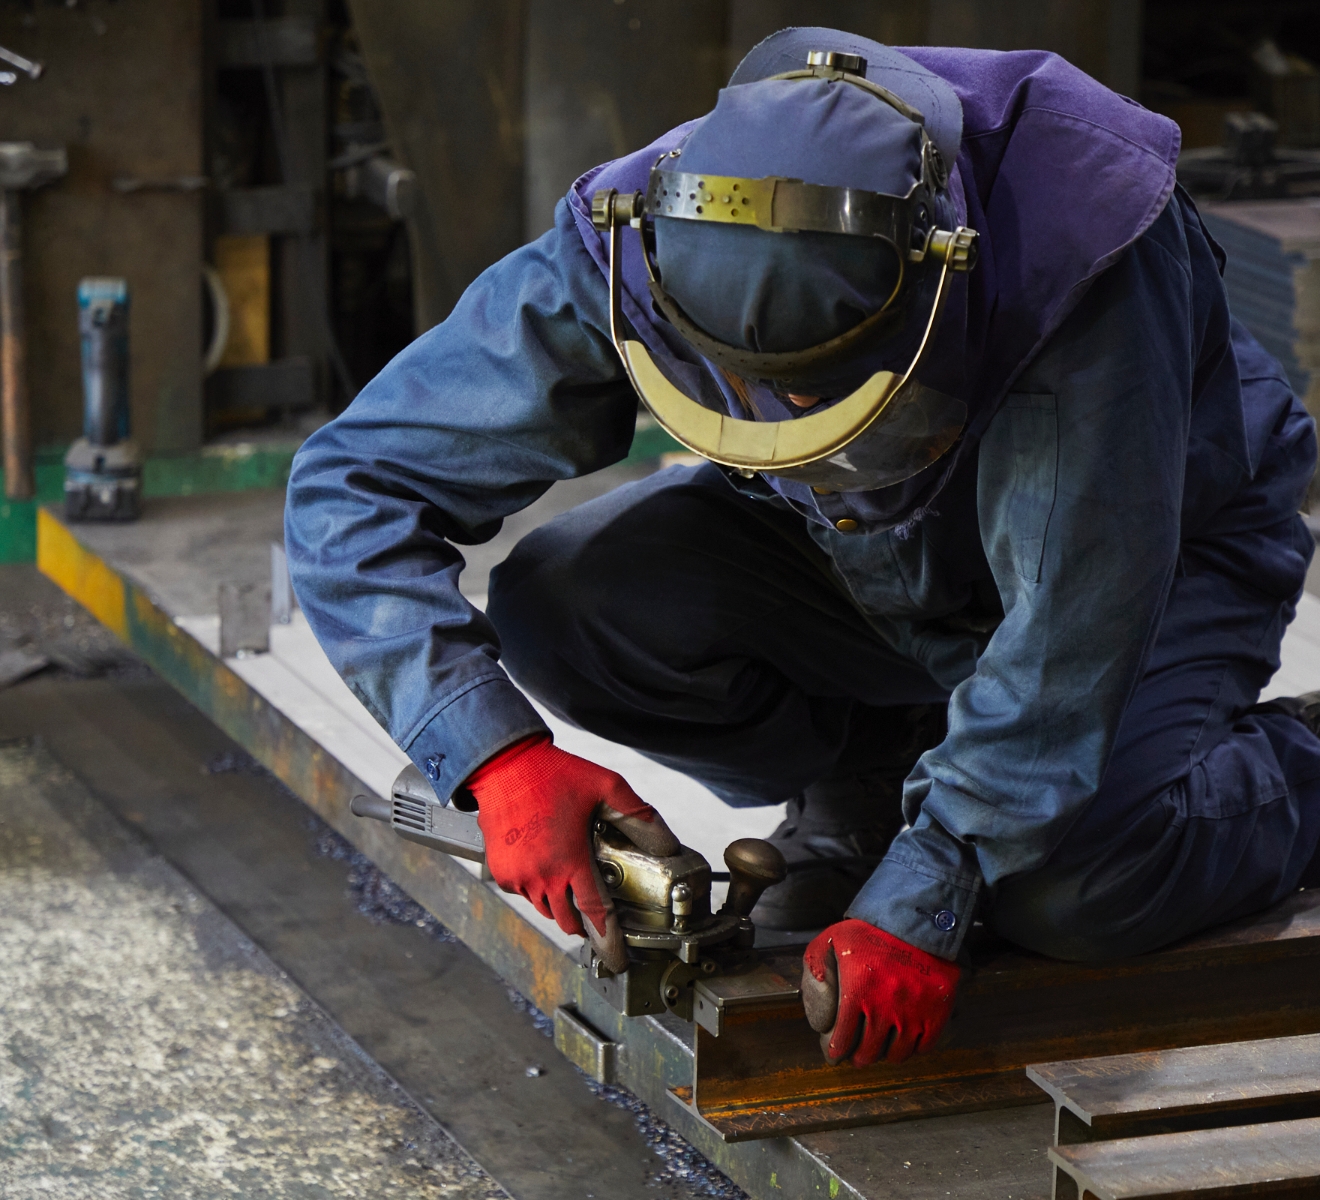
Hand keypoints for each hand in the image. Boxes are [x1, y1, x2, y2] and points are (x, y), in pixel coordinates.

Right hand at [465, 734, 678, 971]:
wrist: (504, 765)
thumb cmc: (553, 774)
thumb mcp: (606, 787)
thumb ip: (640, 818)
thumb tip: (667, 846)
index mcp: (570, 860)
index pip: (596, 914)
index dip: (610, 941)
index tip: (619, 959)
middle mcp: (542, 876)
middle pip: (570, 921)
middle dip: (586, 922)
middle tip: (597, 911)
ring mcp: (518, 877)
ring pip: (546, 909)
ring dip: (562, 904)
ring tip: (573, 882)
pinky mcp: (501, 872)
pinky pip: (525, 894)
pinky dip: (538, 889)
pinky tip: (547, 866)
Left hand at [801, 919, 959, 1065]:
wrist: (915, 918)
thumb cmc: (870, 930)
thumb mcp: (832, 939)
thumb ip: (815, 968)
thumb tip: (813, 1000)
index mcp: (858, 989)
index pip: (843, 1037)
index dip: (837, 1050)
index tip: (834, 1054)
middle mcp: (885, 1006)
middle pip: (869, 1050)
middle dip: (859, 1057)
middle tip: (856, 1057)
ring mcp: (914, 1011)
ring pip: (897, 1053)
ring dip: (885, 1056)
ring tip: (879, 1051)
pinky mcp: (938, 1010)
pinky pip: (925, 1045)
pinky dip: (913, 1049)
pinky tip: (904, 1044)